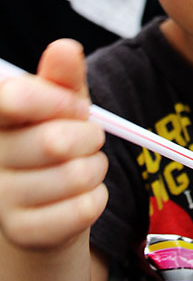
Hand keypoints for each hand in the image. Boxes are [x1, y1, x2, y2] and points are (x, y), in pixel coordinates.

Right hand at [0, 40, 107, 250]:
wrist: (51, 206)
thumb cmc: (60, 144)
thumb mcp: (65, 105)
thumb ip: (64, 77)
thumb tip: (65, 47)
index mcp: (1, 118)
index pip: (13, 98)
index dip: (56, 101)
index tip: (77, 107)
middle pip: (55, 141)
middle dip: (90, 137)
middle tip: (89, 140)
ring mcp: (4, 199)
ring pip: (74, 176)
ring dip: (96, 170)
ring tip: (85, 168)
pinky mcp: (23, 232)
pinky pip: (82, 210)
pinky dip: (97, 199)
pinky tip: (82, 197)